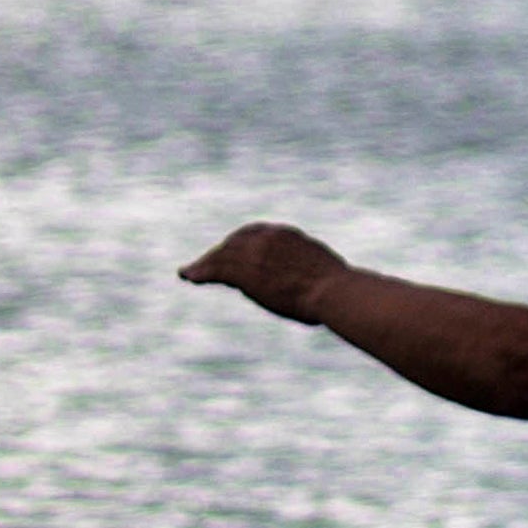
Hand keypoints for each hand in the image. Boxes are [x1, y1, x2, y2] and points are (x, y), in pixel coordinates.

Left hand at [179, 221, 350, 323]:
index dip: (242, 243)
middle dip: (221, 252)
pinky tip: (188, 275)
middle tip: (207, 263)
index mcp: (287, 236)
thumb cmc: (340, 291)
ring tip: (192, 272)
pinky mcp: (244, 270)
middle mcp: (267, 238)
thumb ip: (311, 273)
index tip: (234, 251)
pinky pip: (215, 269)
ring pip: (222, 255)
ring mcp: (254, 253)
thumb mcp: (325, 273)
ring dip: (205, 263)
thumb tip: (322, 288)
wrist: (333, 291)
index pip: (257, 235)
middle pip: (235, 242)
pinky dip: (199, 271)